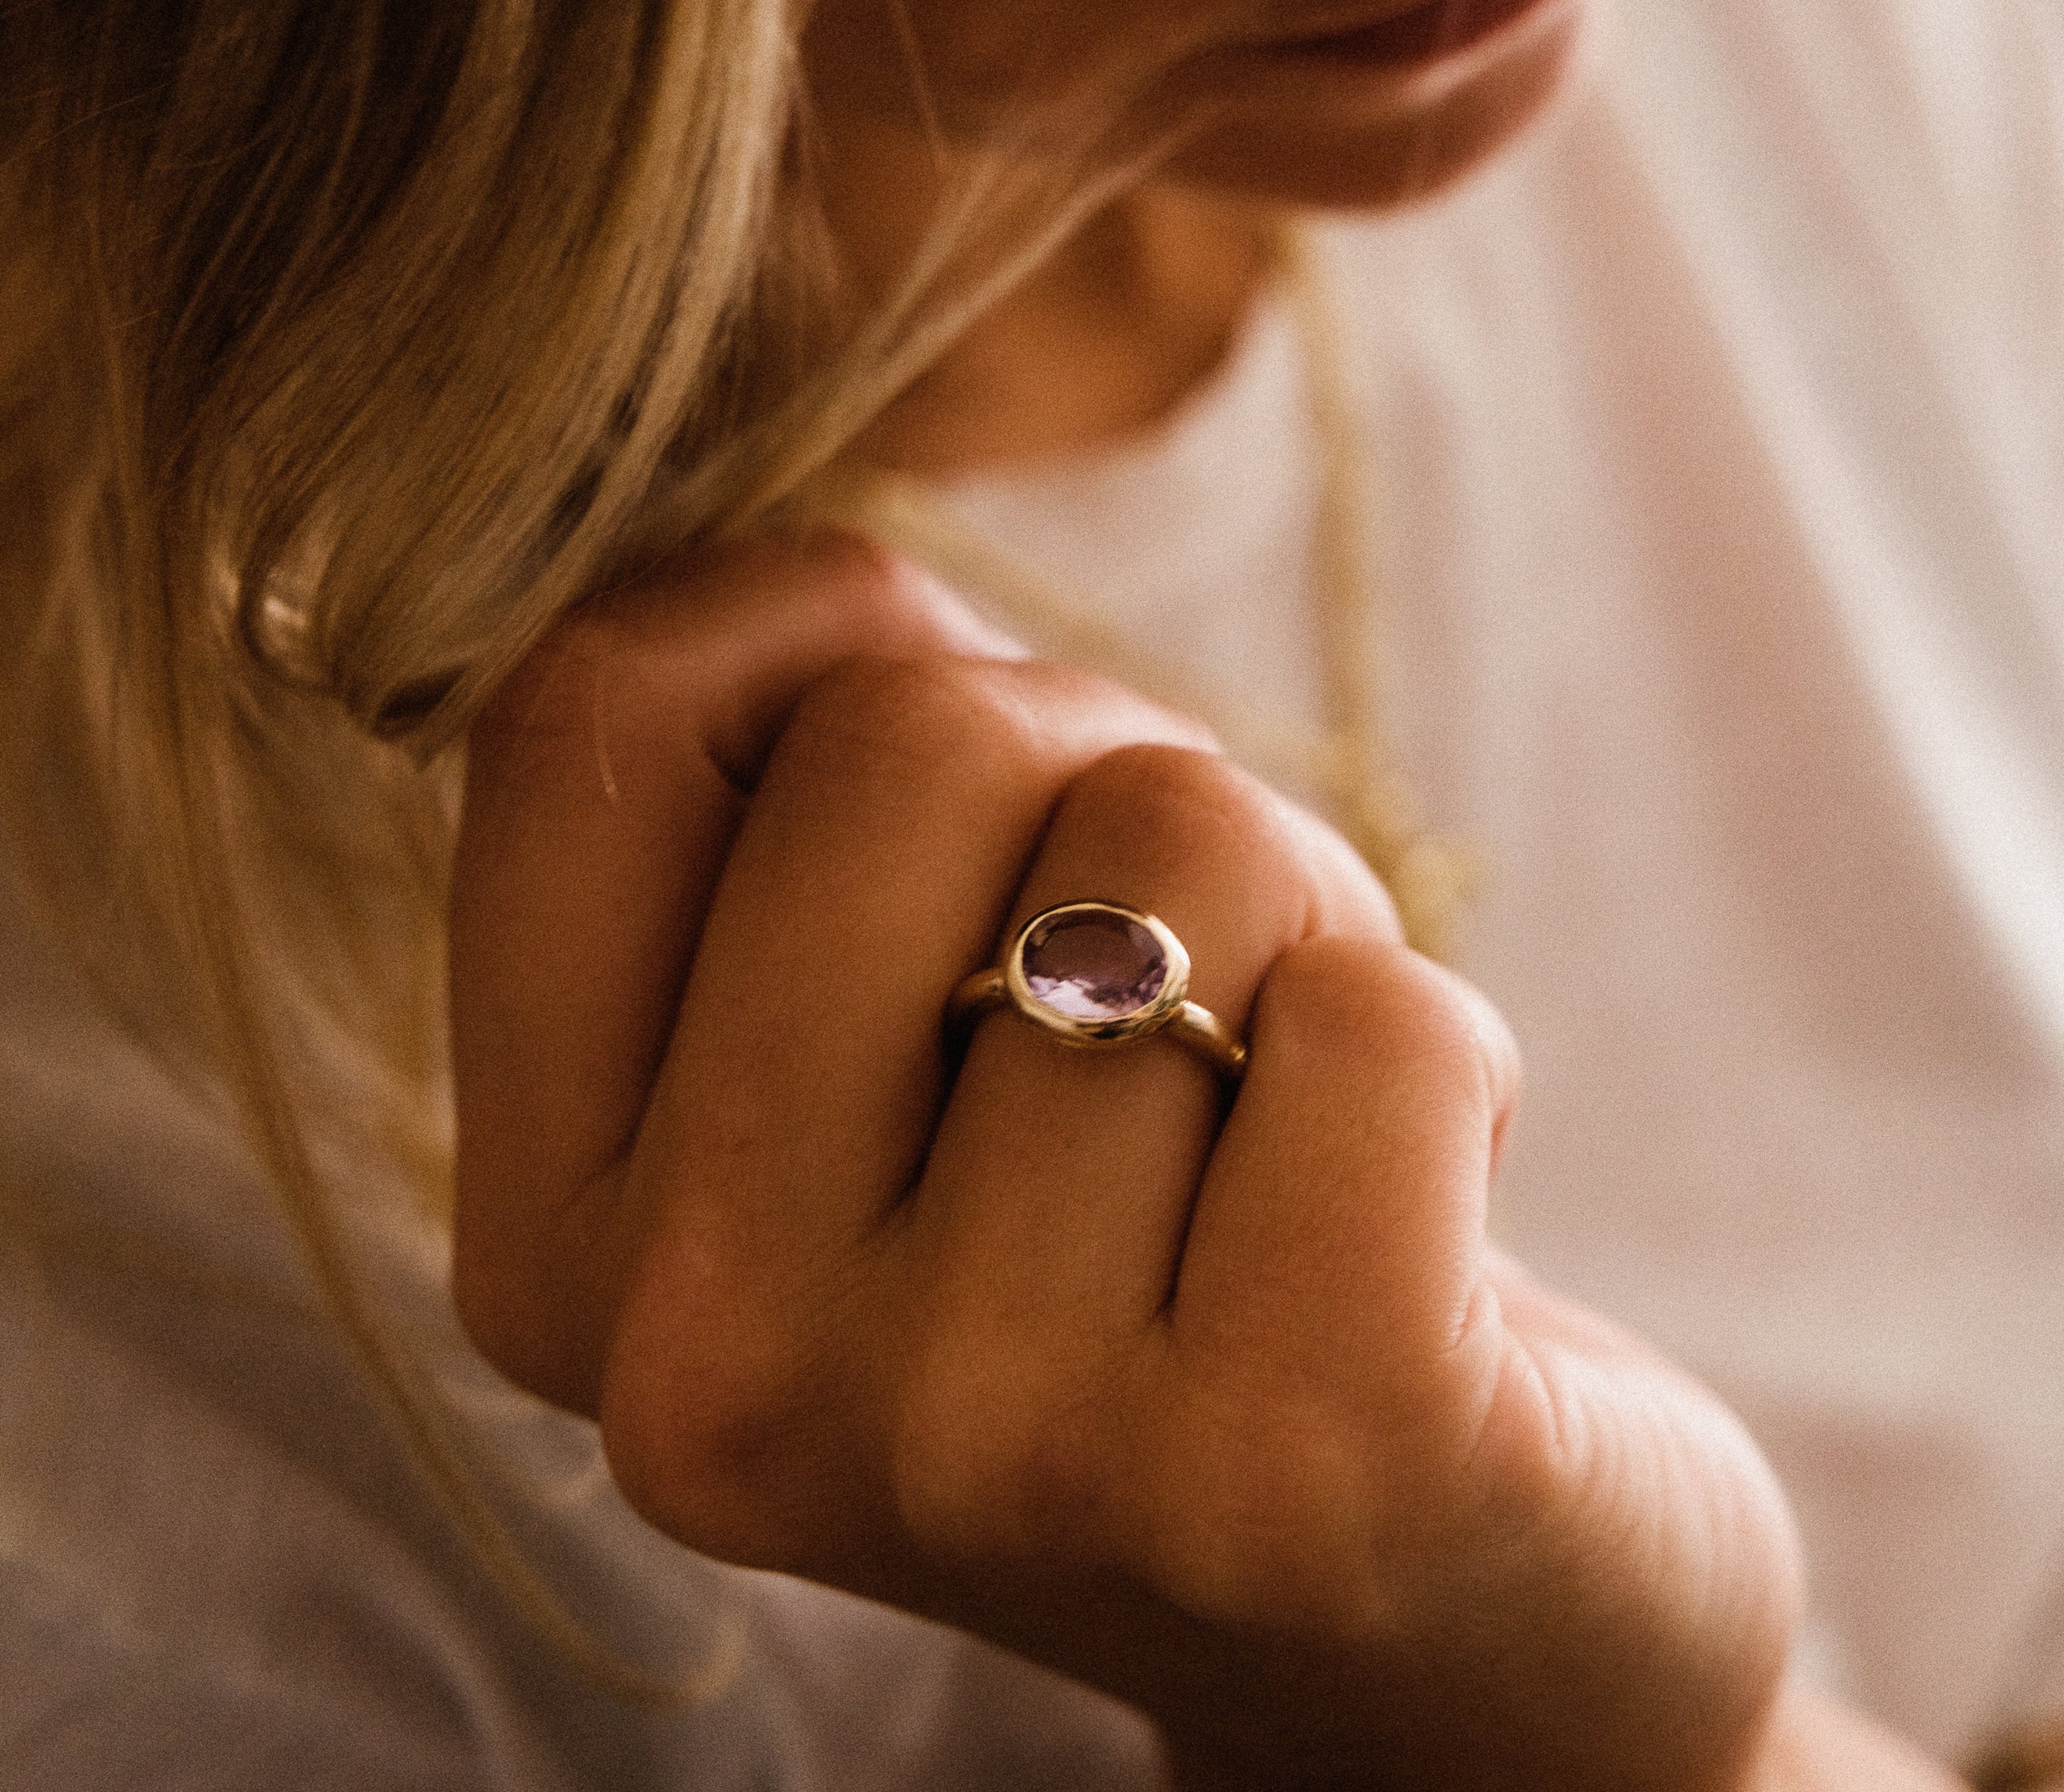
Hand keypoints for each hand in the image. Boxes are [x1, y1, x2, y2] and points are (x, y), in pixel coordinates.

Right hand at [450, 528, 1800, 1790]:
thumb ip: (787, 816)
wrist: (1412, 1632)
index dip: (793, 621)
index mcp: (561, 1244)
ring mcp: (984, 1434)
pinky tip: (1406, 1228)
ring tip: (1274, 1121)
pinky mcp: (1291, 1473)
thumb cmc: (1135, 1255)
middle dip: (1103, 771)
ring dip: (1289, 920)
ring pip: (1177, 843)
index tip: (950, 739)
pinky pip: (1386, 1018)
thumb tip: (821, 573)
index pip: (578, 724)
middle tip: (1173, 974)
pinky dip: (1440, 1046)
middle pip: (909, 739)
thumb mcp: (871, 1055)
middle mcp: (712, 1363)